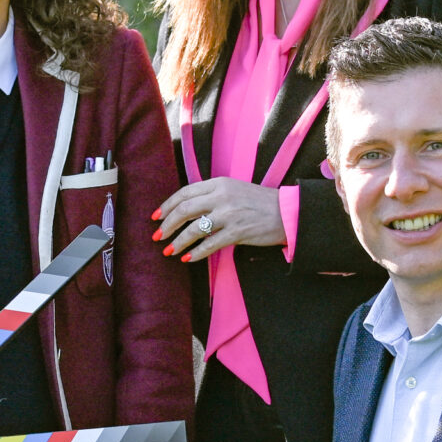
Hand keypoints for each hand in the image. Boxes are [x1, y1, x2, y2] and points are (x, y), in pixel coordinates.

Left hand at [153, 176, 286, 263]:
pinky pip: (210, 245)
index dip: (167, 206)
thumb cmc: (259, 203)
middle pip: (184, 210)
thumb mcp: (233, 190)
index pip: (184, 193)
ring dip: (178, 242)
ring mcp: (229, 214)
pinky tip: (187, 258)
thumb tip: (186, 209)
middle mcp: (222, 196)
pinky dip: (196, 253)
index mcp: (219, 183)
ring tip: (169, 251)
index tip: (155, 217)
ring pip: (194, 229)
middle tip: (157, 237)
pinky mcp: (237, 232)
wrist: (286, 212)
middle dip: (167, 225)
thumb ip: (211, 195)